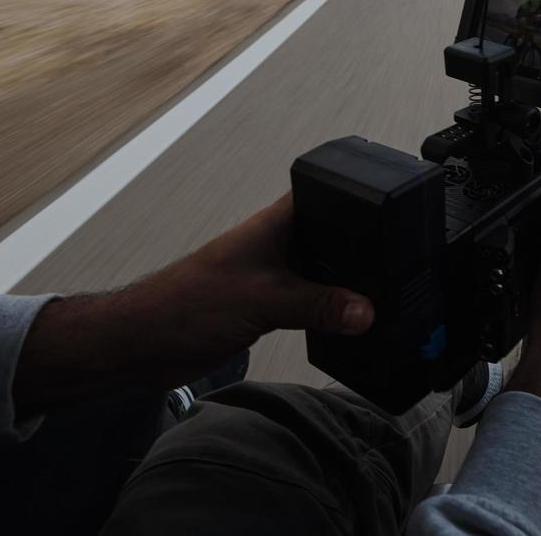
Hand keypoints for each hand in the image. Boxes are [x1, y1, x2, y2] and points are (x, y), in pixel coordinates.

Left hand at [13, 193, 372, 412]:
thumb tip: (367, 310)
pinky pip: (311, 304)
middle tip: (397, 269)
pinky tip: (344, 327)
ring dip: (343, 290)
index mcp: (275, 223)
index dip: (362, 201)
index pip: (330, 197)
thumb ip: (319, 304)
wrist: (143, 344)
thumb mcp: (264, 300)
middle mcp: (278, 244)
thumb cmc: (183, 303)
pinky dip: (328, 314)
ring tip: (376, 301)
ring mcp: (273, 274)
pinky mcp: (267, 305)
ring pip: (324, 275)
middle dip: (362, 256)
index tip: (396, 213)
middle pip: (335, 240)